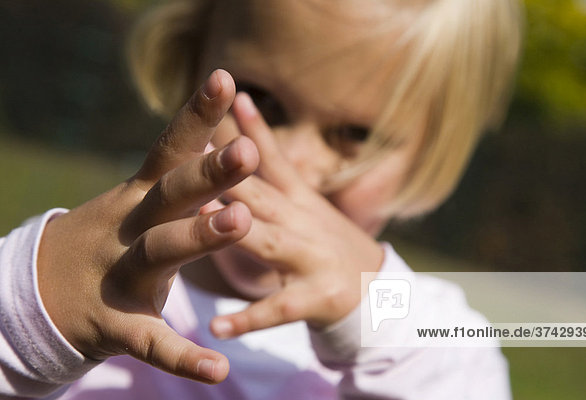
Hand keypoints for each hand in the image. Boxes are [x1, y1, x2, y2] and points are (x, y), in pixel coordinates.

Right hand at [37, 70, 258, 383]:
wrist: (42, 292)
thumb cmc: (110, 237)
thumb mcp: (139, 201)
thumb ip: (178, 174)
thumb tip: (219, 134)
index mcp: (141, 198)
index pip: (172, 148)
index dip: (198, 114)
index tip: (225, 77)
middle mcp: (132, 228)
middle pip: (171, 195)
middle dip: (207, 172)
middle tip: (244, 151)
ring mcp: (123, 276)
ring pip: (161, 253)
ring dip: (198, 237)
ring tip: (241, 221)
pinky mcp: (118, 324)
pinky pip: (153, 341)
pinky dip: (184, 356)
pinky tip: (218, 370)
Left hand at [210, 93, 383, 338]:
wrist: (378, 292)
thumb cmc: (327, 242)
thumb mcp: (305, 198)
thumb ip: (273, 160)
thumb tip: (244, 107)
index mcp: (297, 201)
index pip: (269, 159)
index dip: (246, 129)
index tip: (218, 99)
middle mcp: (302, 224)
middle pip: (262, 195)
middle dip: (232, 173)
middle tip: (195, 154)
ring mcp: (310, 261)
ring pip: (269, 245)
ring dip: (239, 233)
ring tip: (203, 223)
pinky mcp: (315, 300)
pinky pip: (277, 310)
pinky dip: (249, 318)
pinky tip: (217, 328)